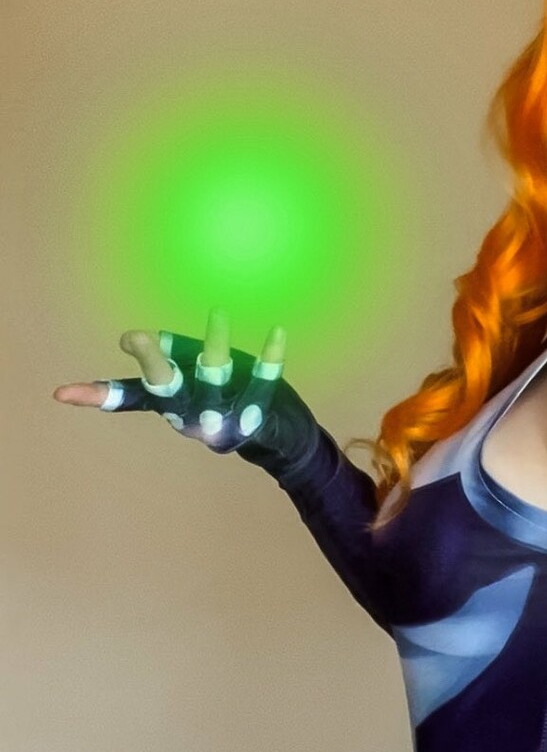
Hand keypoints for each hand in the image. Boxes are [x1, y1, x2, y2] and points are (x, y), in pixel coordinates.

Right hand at [53, 307, 322, 484]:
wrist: (279, 440)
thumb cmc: (230, 398)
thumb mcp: (194, 379)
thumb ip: (169, 358)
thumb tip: (131, 341)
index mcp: (168, 402)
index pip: (127, 397)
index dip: (96, 395)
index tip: (62, 395)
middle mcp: (187, 412)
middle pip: (164, 386)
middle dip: (151, 362)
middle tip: (136, 337)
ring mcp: (221, 415)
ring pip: (213, 377)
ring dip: (215, 345)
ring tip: (218, 311)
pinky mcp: (255, 415)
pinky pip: (262, 384)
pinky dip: (271, 358)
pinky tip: (277, 331)